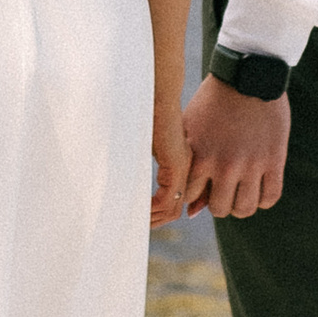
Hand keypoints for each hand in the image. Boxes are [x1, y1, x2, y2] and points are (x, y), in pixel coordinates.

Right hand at [149, 97, 190, 227]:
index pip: (172, 198)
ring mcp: (181, 168)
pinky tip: (141, 211)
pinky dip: (155, 210)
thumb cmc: (146, 108)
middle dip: (156, 220)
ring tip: (137, 222)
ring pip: (172, 208)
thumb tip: (133, 177)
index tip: (140, 219)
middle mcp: (183, 168)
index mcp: (177, 162)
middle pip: (173, 208)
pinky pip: (169, 199)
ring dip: (154, 218)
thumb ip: (149, 161)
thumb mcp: (148, 142)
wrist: (156, 89)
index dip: (156, 213)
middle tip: (137, 227)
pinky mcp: (176, 165)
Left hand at [182, 72, 290, 218]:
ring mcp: (251, 164)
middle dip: (218, 202)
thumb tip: (190, 210)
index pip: (190, 198)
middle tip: (222, 188)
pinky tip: (258, 185)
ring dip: (240, 203)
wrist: (247, 74)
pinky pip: (270, 198)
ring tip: (240, 189)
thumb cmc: (213, 100)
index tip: (200, 185)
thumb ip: (187, 165)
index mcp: (200, 155)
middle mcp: (225, 165)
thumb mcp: (190, 127)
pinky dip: (263, 198)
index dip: (194, 193)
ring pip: (245, 209)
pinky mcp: (274, 160)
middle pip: (220, 210)